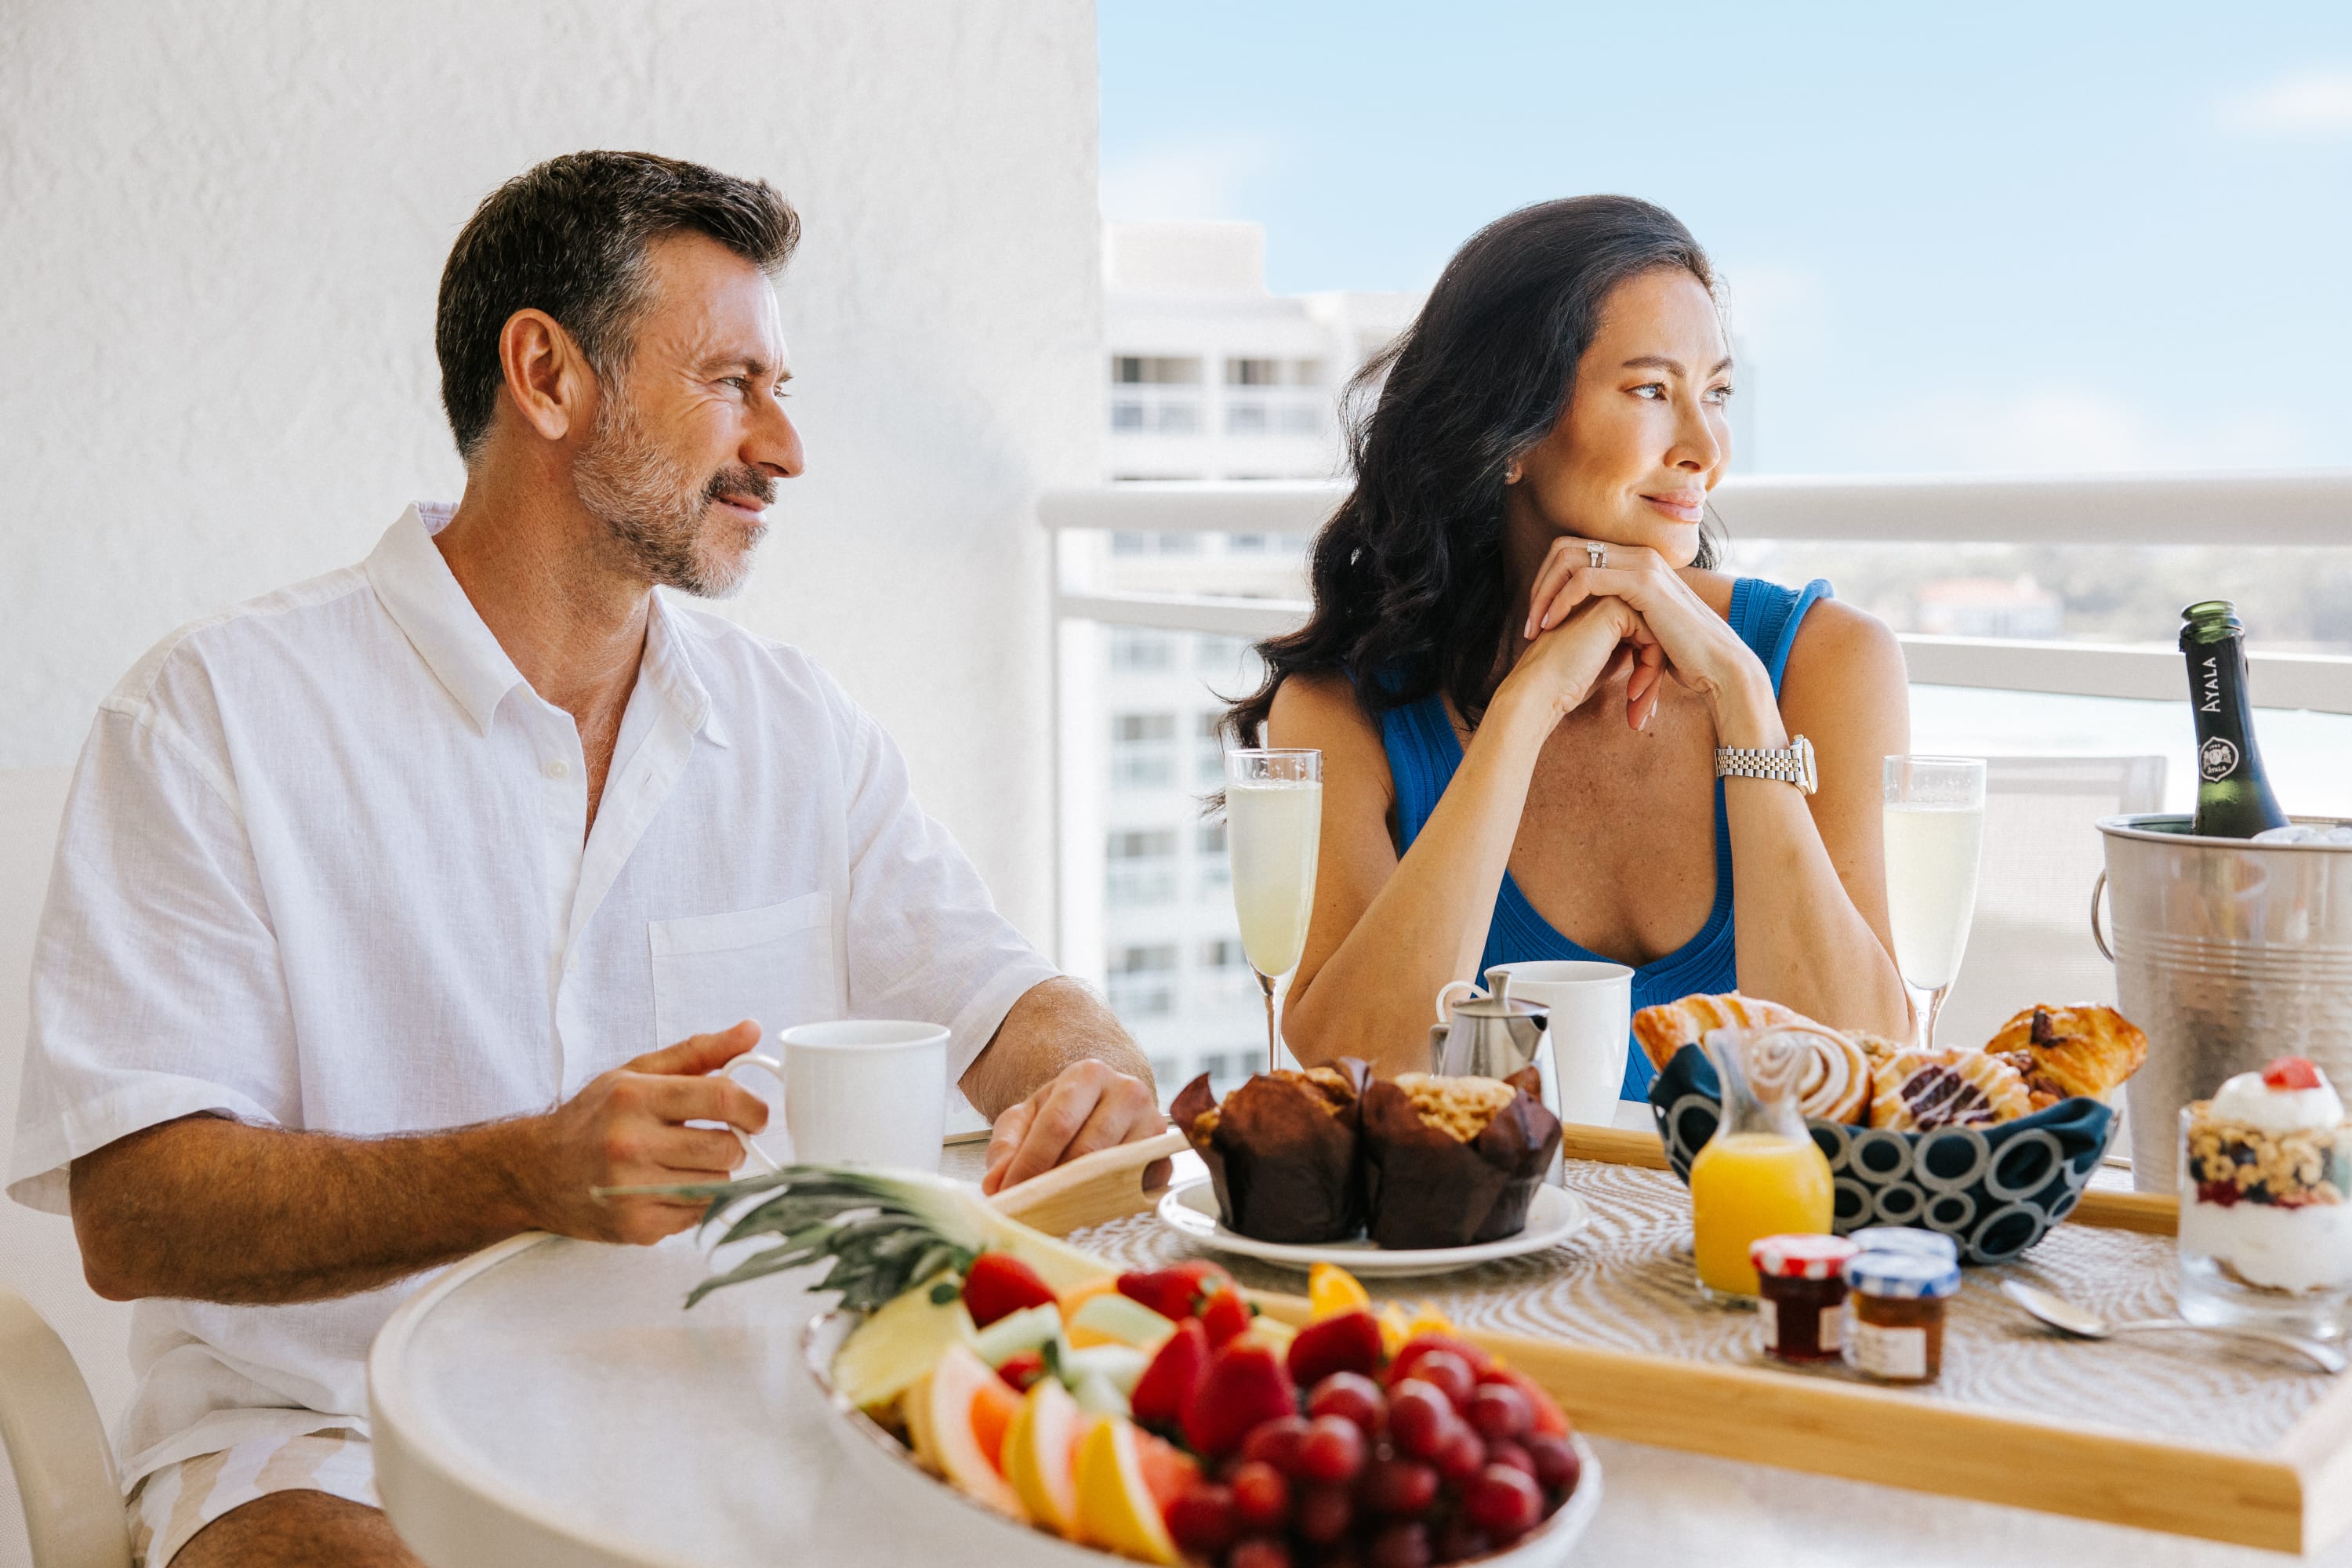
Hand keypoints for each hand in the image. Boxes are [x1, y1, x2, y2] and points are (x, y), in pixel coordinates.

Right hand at [520, 1020, 770, 1244]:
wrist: (534, 1172)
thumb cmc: (592, 1117)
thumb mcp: (637, 1073)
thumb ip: (699, 1052)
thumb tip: (751, 1030)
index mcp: (635, 1097)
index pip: (722, 1099)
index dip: (753, 1107)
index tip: (755, 1114)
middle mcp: (631, 1144)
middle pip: (726, 1149)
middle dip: (733, 1144)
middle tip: (715, 1140)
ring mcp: (632, 1190)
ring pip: (718, 1185)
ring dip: (714, 1174)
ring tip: (684, 1163)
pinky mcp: (636, 1227)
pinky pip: (697, 1215)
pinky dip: (693, 1201)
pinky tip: (666, 1187)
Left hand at [981, 1058, 1168, 1195]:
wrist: (1105, 1106)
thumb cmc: (1063, 1112)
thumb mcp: (1026, 1117)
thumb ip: (1005, 1146)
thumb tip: (995, 1183)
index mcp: (1089, 1074)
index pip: (1058, 1124)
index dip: (1031, 1163)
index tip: (1008, 1192)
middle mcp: (1128, 1092)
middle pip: (1087, 1149)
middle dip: (1051, 1184)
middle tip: (1026, 1208)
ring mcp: (1153, 1123)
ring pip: (1113, 1170)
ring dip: (1079, 1197)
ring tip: (1050, 1211)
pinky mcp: (1165, 1155)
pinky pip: (1137, 1186)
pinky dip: (1109, 1203)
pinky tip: (1084, 1210)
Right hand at [1491, 591, 1655, 731]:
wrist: (1538, 689)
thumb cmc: (1563, 684)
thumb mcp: (1601, 664)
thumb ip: (1623, 651)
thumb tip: (1648, 655)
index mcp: (1599, 612)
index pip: (1640, 638)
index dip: (1644, 674)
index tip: (1636, 707)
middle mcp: (1604, 600)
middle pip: (1650, 637)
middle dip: (1652, 679)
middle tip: (1642, 716)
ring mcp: (1607, 599)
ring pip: (1655, 638)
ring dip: (1652, 679)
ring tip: (1640, 712)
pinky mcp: (1613, 609)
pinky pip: (1652, 638)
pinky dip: (1649, 671)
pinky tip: (1631, 695)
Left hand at [1523, 538, 1771, 733]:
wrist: (1719, 668)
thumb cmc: (1686, 657)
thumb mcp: (1644, 630)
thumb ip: (1619, 618)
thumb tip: (1591, 626)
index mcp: (1637, 562)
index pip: (1576, 553)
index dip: (1550, 582)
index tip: (1538, 620)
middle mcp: (1638, 554)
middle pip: (1565, 547)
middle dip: (1541, 583)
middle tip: (1530, 624)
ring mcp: (1642, 563)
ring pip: (1569, 557)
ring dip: (1545, 592)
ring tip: (1536, 627)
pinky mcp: (1643, 582)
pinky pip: (1585, 578)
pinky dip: (1561, 600)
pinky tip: (1554, 626)